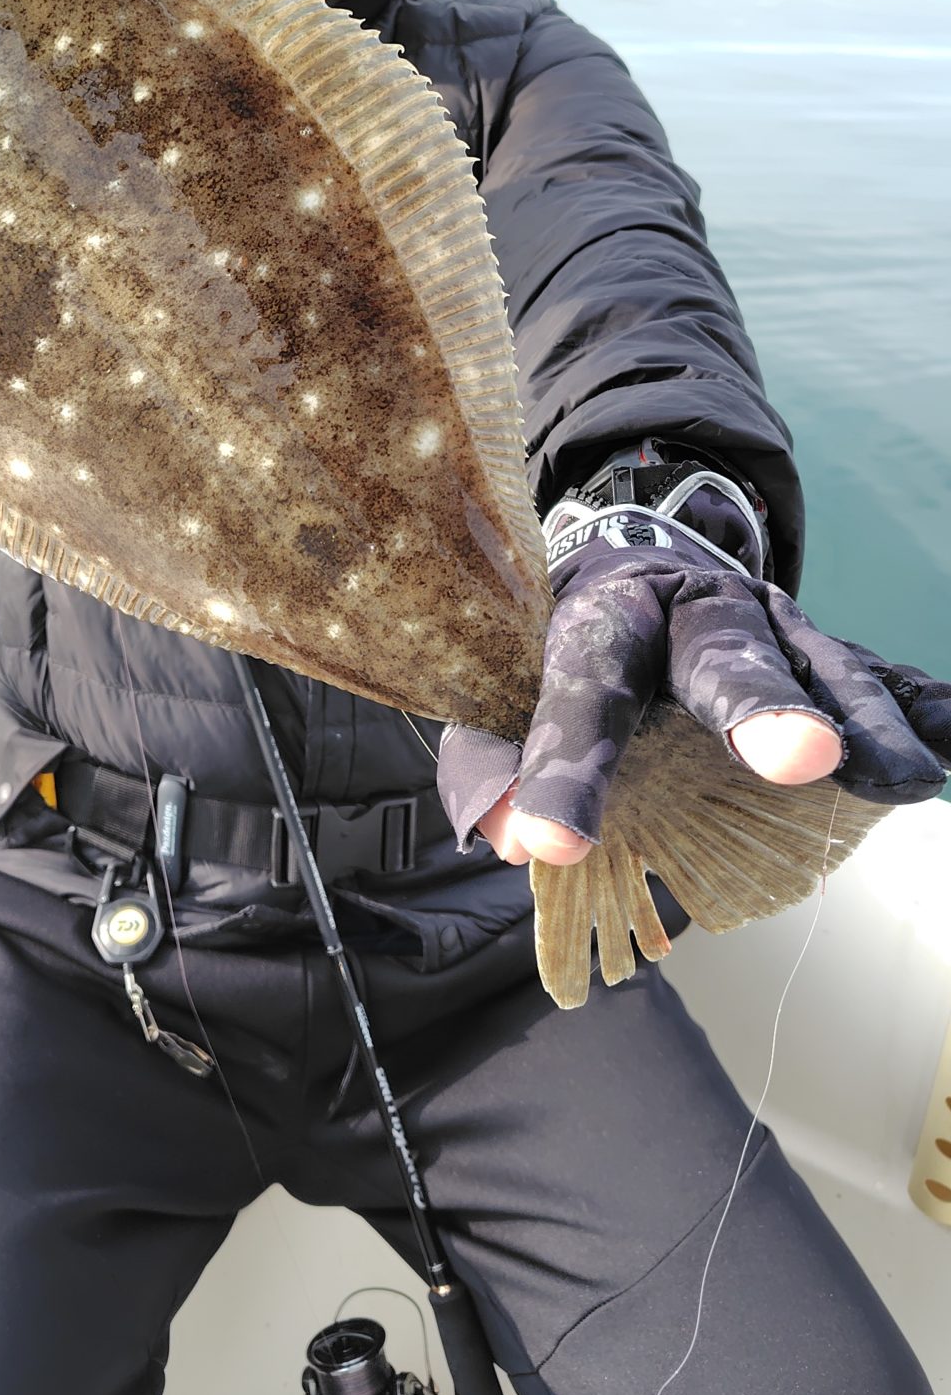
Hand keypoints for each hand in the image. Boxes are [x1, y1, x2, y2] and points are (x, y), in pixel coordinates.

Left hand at [438, 512, 950, 868]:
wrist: (644, 553)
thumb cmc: (574, 644)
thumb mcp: (504, 689)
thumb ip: (490, 766)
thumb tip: (508, 837)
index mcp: (604, 616)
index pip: (578, 692)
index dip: (560, 769)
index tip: (546, 841)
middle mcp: (697, 611)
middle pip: (727, 655)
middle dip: (763, 706)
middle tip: (800, 758)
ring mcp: (774, 625)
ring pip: (821, 666)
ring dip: (865, 721)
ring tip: (902, 778)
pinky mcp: (823, 649)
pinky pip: (883, 676)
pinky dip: (924, 706)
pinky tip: (948, 742)